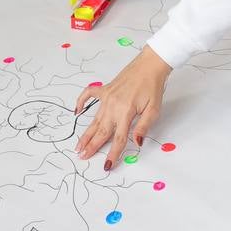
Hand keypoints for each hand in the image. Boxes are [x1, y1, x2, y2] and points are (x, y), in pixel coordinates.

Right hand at [74, 46, 172, 169]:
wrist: (149, 65)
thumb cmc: (153, 87)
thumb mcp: (154, 109)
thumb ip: (143, 127)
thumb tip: (137, 143)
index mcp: (126, 112)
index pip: (118, 138)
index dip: (112, 154)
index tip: (106, 165)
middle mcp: (113, 106)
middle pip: (101, 131)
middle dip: (92, 146)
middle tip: (82, 157)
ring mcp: (107, 97)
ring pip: (94, 119)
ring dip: (86, 133)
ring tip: (78, 144)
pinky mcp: (105, 89)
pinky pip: (89, 95)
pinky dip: (81, 102)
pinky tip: (76, 111)